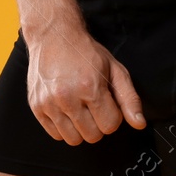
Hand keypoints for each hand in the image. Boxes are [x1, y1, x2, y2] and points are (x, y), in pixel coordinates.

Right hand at [26, 27, 146, 143]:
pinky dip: (64, 127)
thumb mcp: (115, 69)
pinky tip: (66, 109)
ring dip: (80, 128)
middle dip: (98, 123)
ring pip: (73, 140)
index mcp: (89, 87)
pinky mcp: (36, 107)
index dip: (113, 115)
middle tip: (93, 105)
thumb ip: (129, 98)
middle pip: (92, 136)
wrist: (54, 36)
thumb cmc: (85, 52)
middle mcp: (67, 97)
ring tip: (80, 108)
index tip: (107, 103)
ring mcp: (49, 103)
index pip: (110, 125)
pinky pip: (55, 135)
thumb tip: (139, 123)